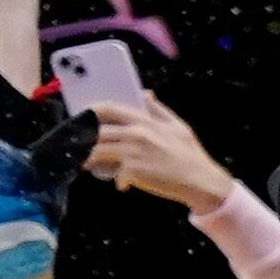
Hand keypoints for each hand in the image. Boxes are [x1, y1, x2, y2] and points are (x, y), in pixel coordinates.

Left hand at [80, 87, 239, 212]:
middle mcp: (135, 134)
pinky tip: (123, 185)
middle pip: (96, 132)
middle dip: (83, 139)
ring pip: (98, 153)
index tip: (82, 117)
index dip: (91, 111)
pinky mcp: (132, 172)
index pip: (109, 108)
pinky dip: (117, 181)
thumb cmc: (190, 154)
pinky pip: (114, 175)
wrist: (201, 182)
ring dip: (90, 160)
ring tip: (90, 166)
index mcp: (144, 121)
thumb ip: (158, 109)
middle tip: (77, 146)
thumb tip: (145, 93)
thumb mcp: (178, 126)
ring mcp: (132, 153)